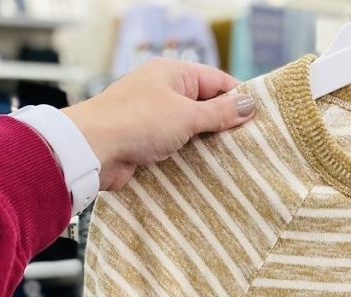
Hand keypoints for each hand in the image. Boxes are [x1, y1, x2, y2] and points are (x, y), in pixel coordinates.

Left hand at [63, 58, 256, 191]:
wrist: (92, 149)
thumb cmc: (137, 122)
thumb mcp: (186, 115)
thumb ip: (219, 113)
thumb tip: (249, 104)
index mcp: (172, 73)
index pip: (216, 81)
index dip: (238, 98)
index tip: (258, 118)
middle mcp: (162, 91)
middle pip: (204, 105)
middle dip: (224, 124)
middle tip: (249, 144)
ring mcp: (152, 117)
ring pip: (190, 129)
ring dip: (207, 143)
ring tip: (232, 159)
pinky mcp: (145, 142)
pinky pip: (175, 146)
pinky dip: (190, 156)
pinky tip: (206, 169)